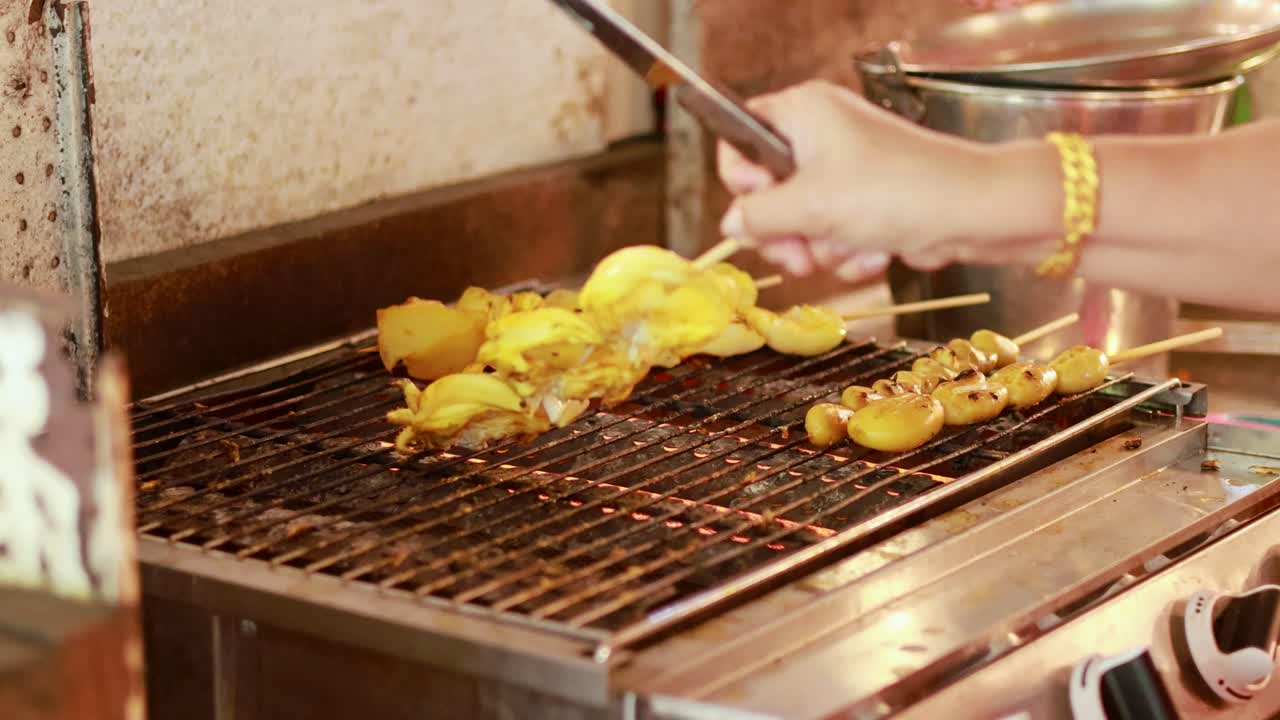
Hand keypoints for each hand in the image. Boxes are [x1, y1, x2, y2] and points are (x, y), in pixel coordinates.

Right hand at [717, 80, 1008, 274]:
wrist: (973, 213)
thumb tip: (732, 225)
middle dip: (784, 231)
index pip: (740, 137)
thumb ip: (759, 216)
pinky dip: (849, 251)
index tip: (761, 208)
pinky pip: (833, 233)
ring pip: (800, 219)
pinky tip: (874, 252)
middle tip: (798, 256)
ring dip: (820, 247)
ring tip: (850, 248)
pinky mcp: (866, 202)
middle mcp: (821, 134)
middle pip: (767, 189)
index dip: (744, 180)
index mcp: (804, 112)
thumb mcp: (812, 205)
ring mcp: (845, 170)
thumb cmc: (896, 192)